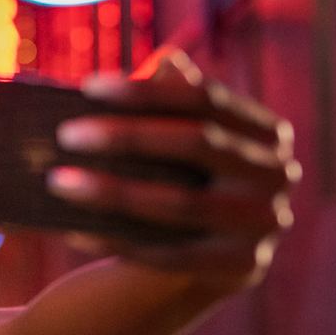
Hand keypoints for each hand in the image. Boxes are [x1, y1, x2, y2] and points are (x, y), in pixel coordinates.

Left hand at [47, 49, 299, 287]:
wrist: (202, 273)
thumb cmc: (181, 188)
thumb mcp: (183, 148)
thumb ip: (177, 107)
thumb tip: (166, 61)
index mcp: (268, 133)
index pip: (204, 99)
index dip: (146, 91)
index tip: (88, 87)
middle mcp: (277, 175)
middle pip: (197, 142)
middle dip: (126, 135)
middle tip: (65, 134)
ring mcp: (265, 224)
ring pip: (181, 202)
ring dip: (111, 191)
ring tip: (58, 181)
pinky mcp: (242, 268)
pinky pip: (169, 254)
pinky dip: (117, 240)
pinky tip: (73, 230)